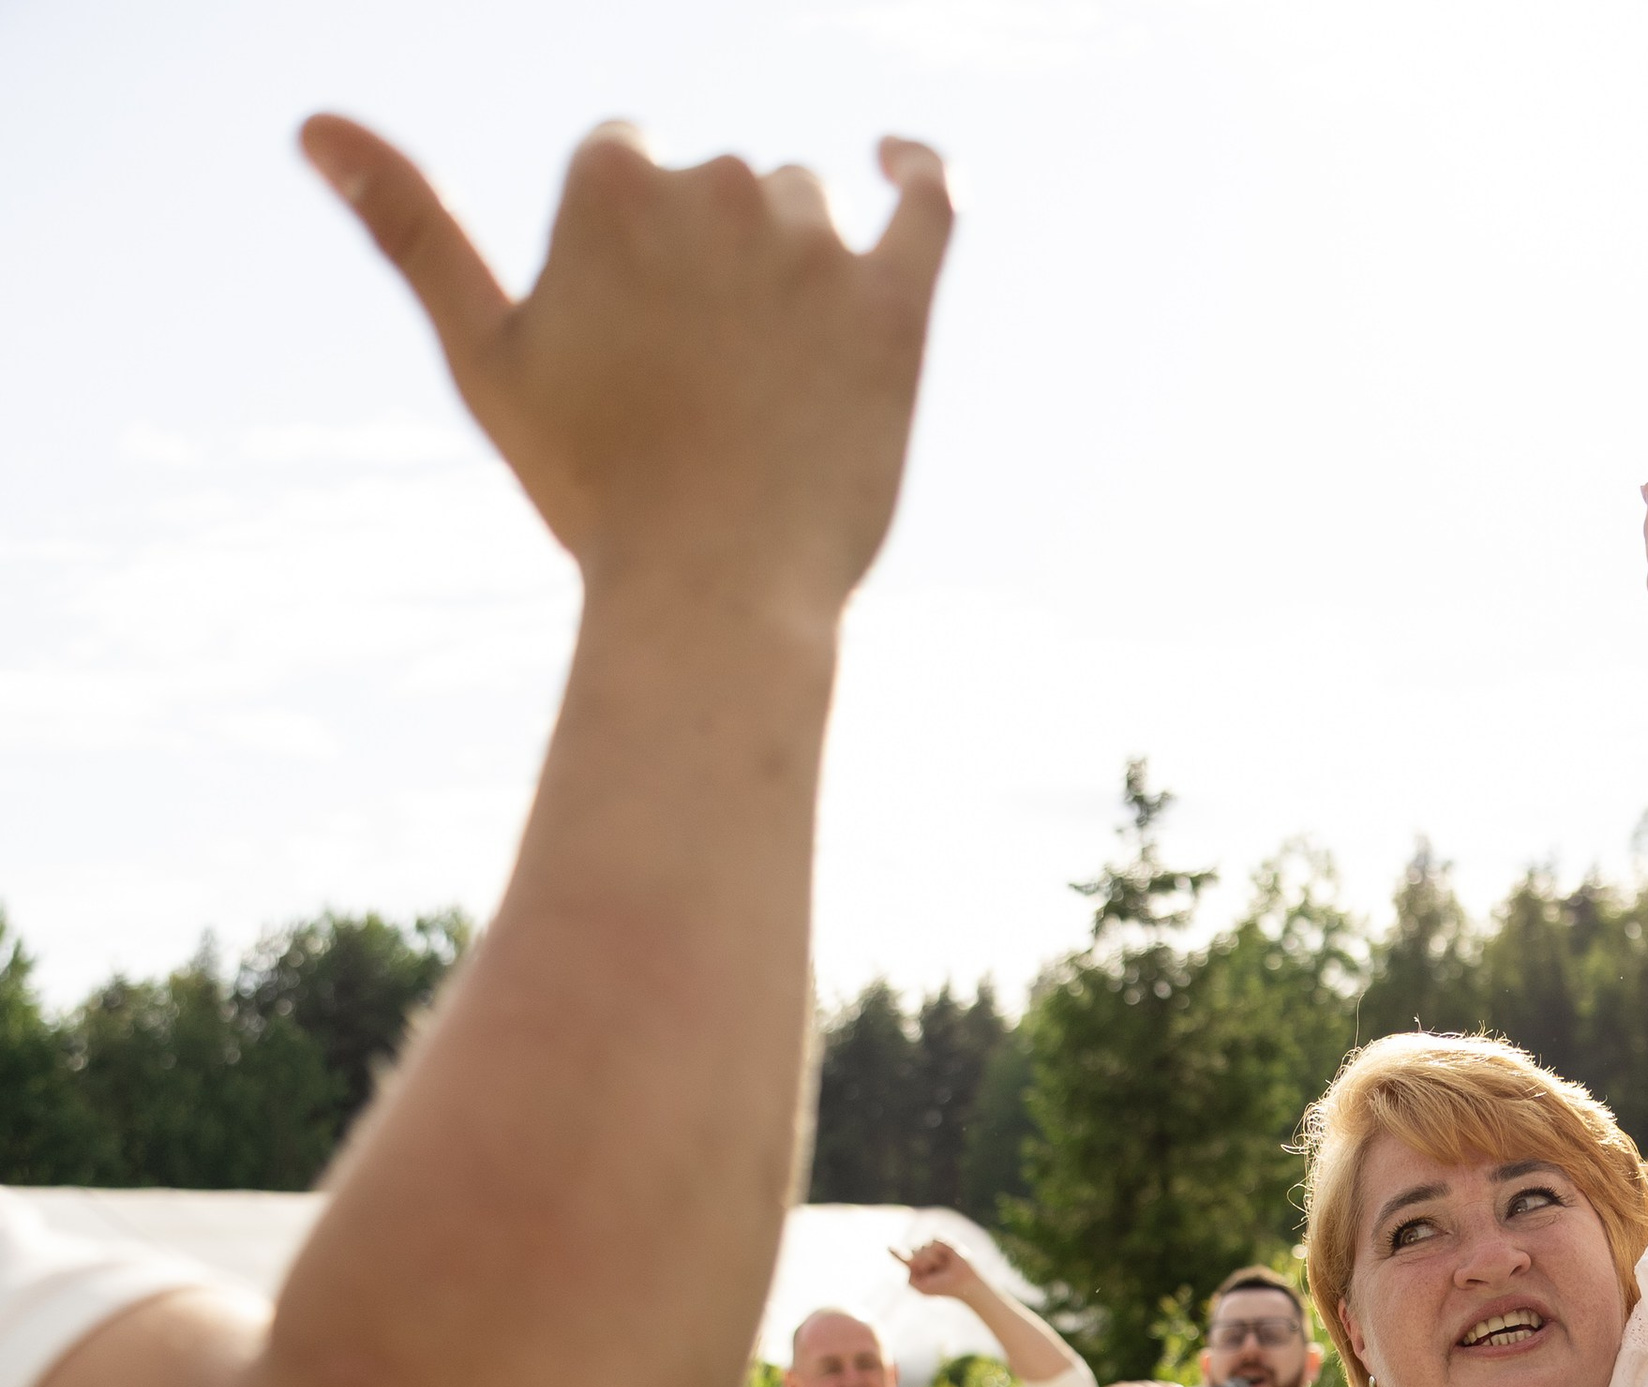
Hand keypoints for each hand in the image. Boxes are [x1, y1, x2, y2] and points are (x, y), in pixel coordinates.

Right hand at [300, 115, 952, 623]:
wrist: (712, 596)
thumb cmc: (592, 491)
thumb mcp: (486, 357)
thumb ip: (412, 230)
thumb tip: (311, 123)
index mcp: (611, 178)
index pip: (627, 165)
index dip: (629, 257)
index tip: (631, 343)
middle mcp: (716, 183)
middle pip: (720, 187)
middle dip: (712, 268)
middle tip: (699, 391)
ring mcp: (813, 241)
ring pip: (808, 207)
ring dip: (794, 270)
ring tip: (768, 386)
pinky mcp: (896, 301)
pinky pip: (930, 199)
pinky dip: (919, 174)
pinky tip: (901, 166)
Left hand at [893, 1236, 986, 1308]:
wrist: (962, 1284)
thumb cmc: (943, 1288)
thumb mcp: (922, 1287)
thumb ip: (910, 1277)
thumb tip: (912, 1260)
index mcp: (916, 1268)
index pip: (904, 1258)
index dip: (896, 1253)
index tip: (888, 1248)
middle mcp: (923, 1256)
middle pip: (913, 1253)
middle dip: (922, 1263)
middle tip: (934, 1272)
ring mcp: (933, 1249)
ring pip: (923, 1247)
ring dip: (932, 1259)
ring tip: (943, 1266)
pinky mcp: (943, 1243)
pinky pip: (934, 1241)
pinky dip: (939, 1251)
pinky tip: (947, 1258)